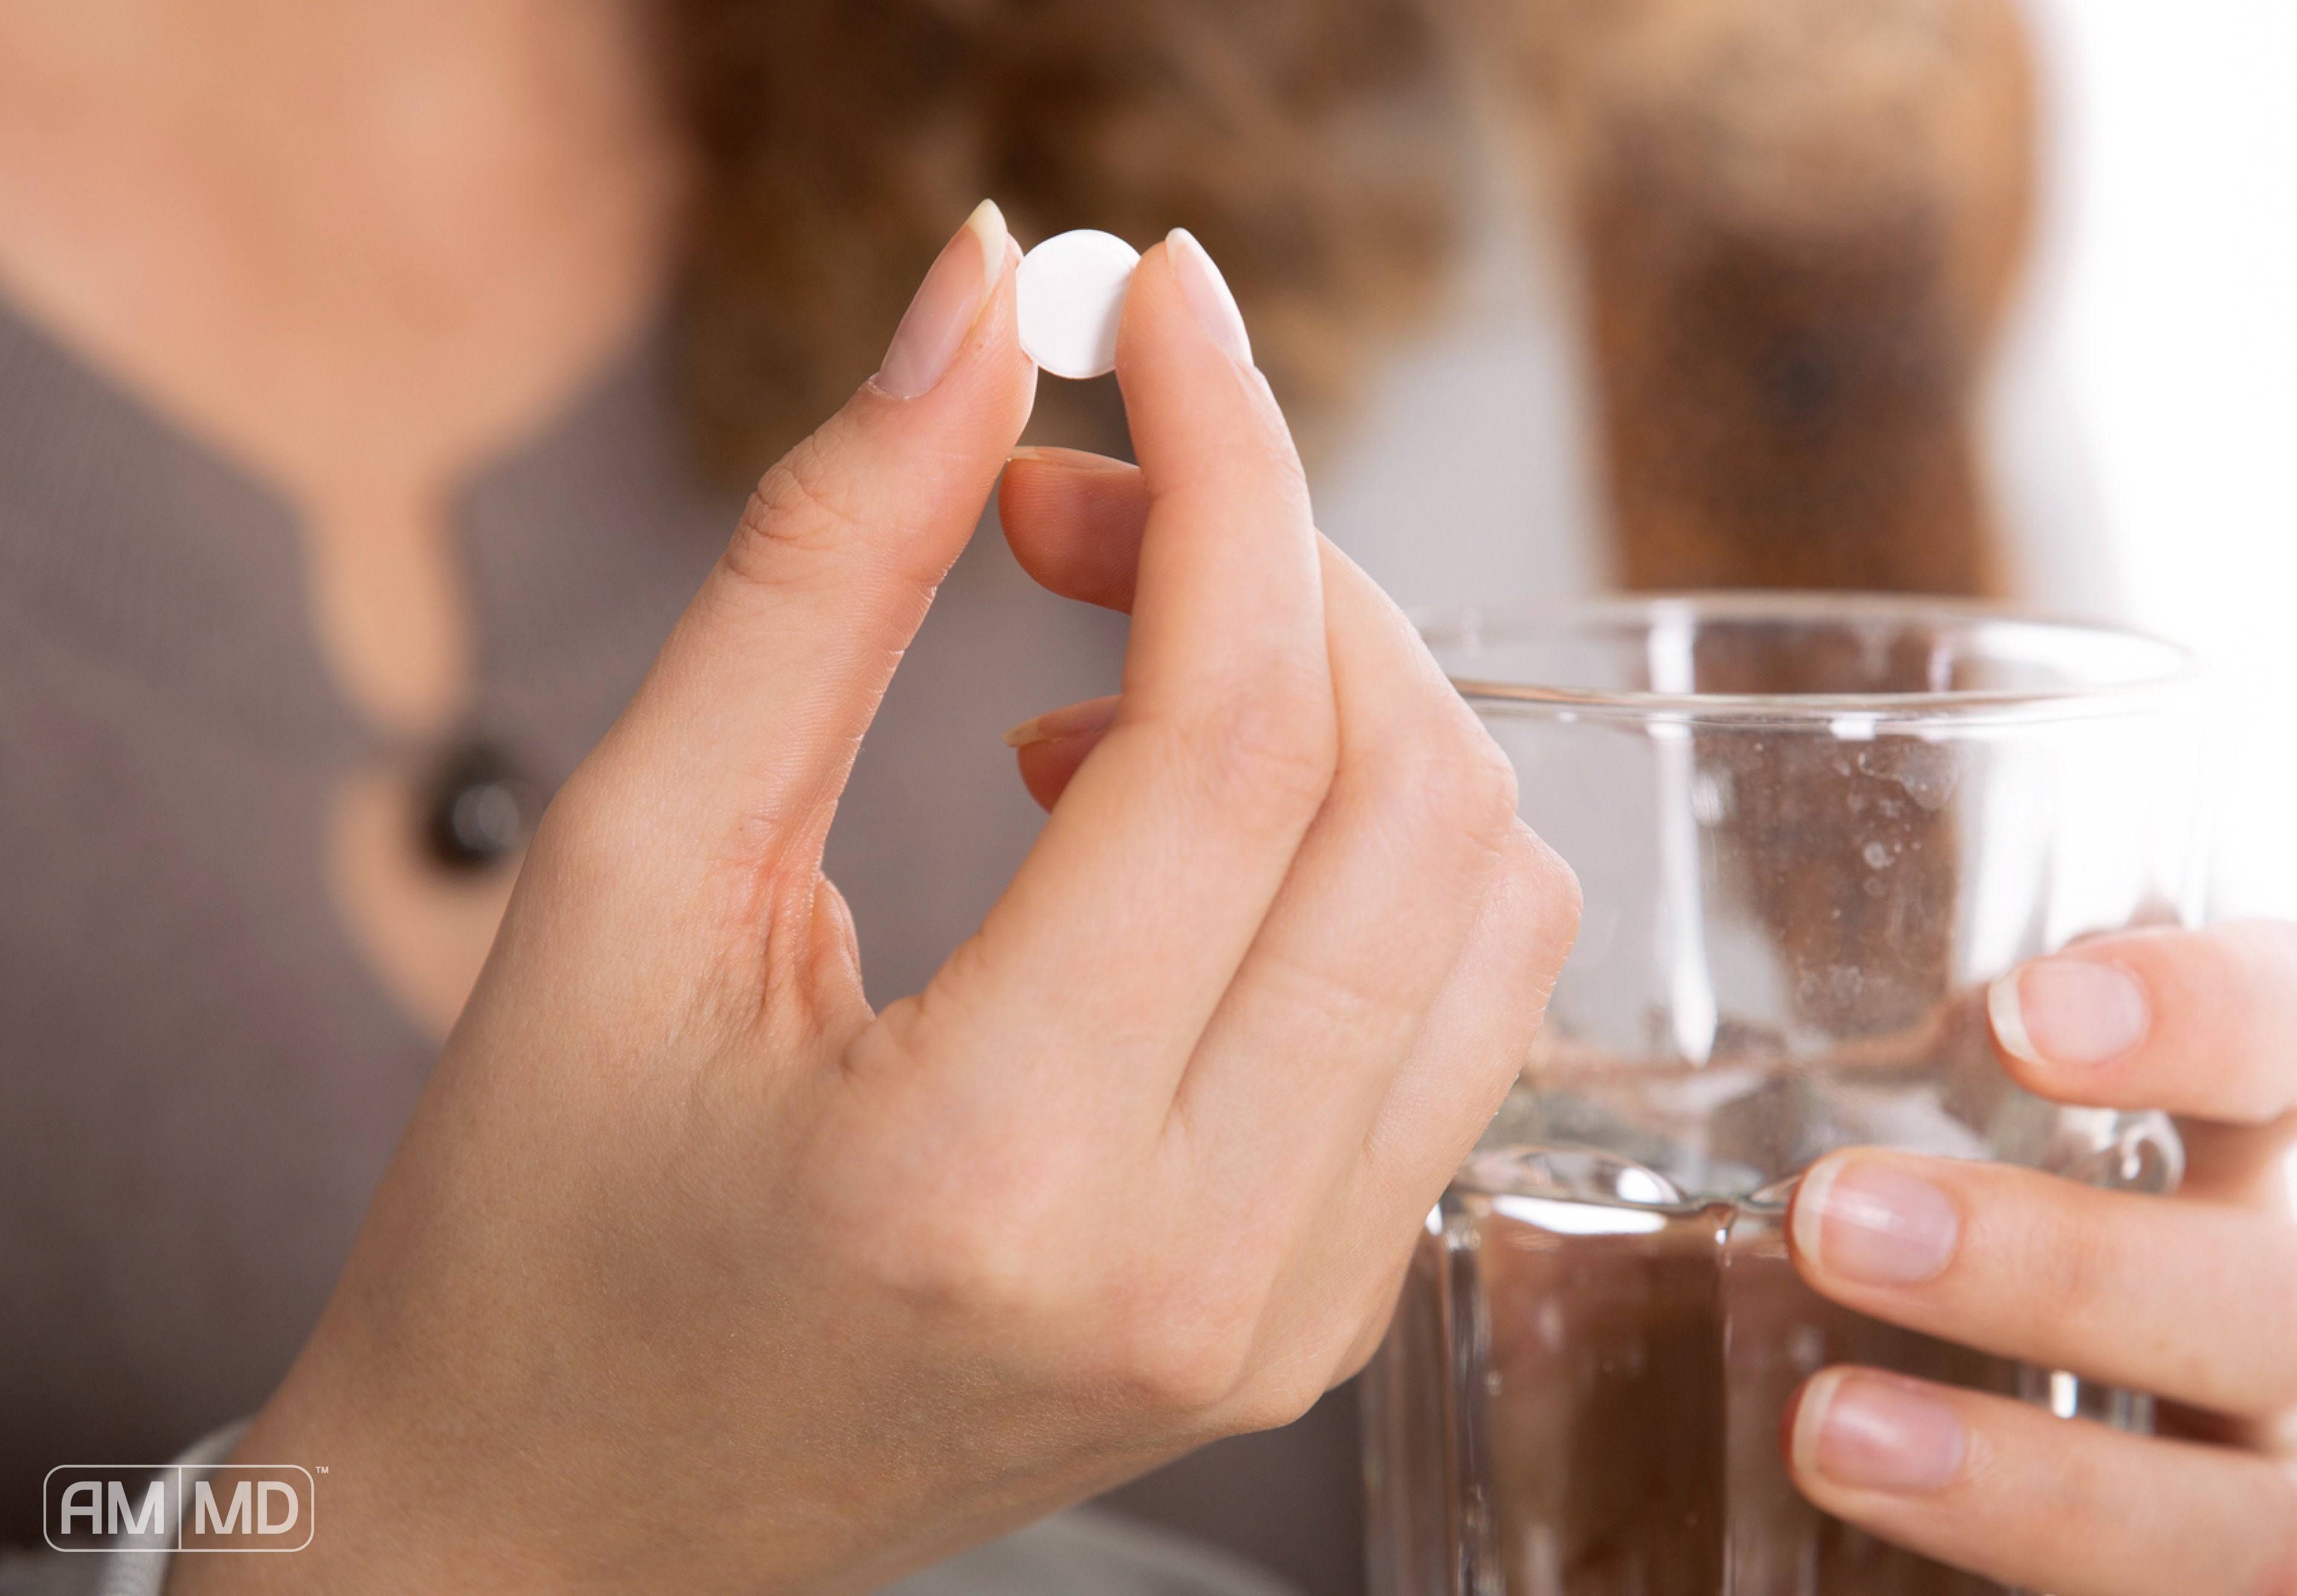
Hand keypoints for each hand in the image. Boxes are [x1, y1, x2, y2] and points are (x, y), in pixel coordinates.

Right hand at [179, 210, 1577, 1595]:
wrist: (562, 1519)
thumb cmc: (538, 1218)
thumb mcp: (627, 874)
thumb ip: (814, 575)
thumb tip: (972, 307)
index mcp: (988, 1164)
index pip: (1234, 736)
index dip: (1224, 465)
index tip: (1156, 302)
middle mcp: (1191, 1269)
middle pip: (1405, 799)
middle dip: (1279, 562)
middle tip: (1076, 500)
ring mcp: (1279, 1321)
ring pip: (1482, 904)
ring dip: (1336, 705)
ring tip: (1102, 685)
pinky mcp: (1306, 1327)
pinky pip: (1452, 1017)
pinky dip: (1351, 855)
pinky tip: (1161, 839)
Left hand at [1784, 924, 2296, 1594]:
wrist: (2185, 1365)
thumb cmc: (2076, 1197)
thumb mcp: (2054, 1113)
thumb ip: (1930, 1061)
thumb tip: (1617, 1022)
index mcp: (2279, 1131)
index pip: (2286, 1033)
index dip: (2192, 1020)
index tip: (2020, 1014)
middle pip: (2266, 1292)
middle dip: (2060, 1266)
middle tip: (1836, 1217)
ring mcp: (2292, 1454)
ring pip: (2244, 1509)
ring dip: (2036, 1480)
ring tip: (1828, 1429)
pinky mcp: (2241, 1558)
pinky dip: (2034, 1559)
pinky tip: (1868, 1525)